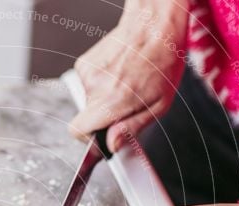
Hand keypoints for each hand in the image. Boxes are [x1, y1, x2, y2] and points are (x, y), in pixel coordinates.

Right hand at [71, 0, 188, 151]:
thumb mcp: (158, 105)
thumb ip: (131, 128)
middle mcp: (94, 87)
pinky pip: (89, 83)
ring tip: (126, 82)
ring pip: (89, 99)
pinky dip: (102, 82)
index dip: (89, 137)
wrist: (153, 26)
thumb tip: (112, 145)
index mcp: (111, 102)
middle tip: (126, 102)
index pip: (77, 131)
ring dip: (105, 96)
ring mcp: (87, 73)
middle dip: (104, 115)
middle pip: (87, 116)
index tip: (101, 135)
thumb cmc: (161, 61)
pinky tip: (119, 72)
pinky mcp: (84, 63)